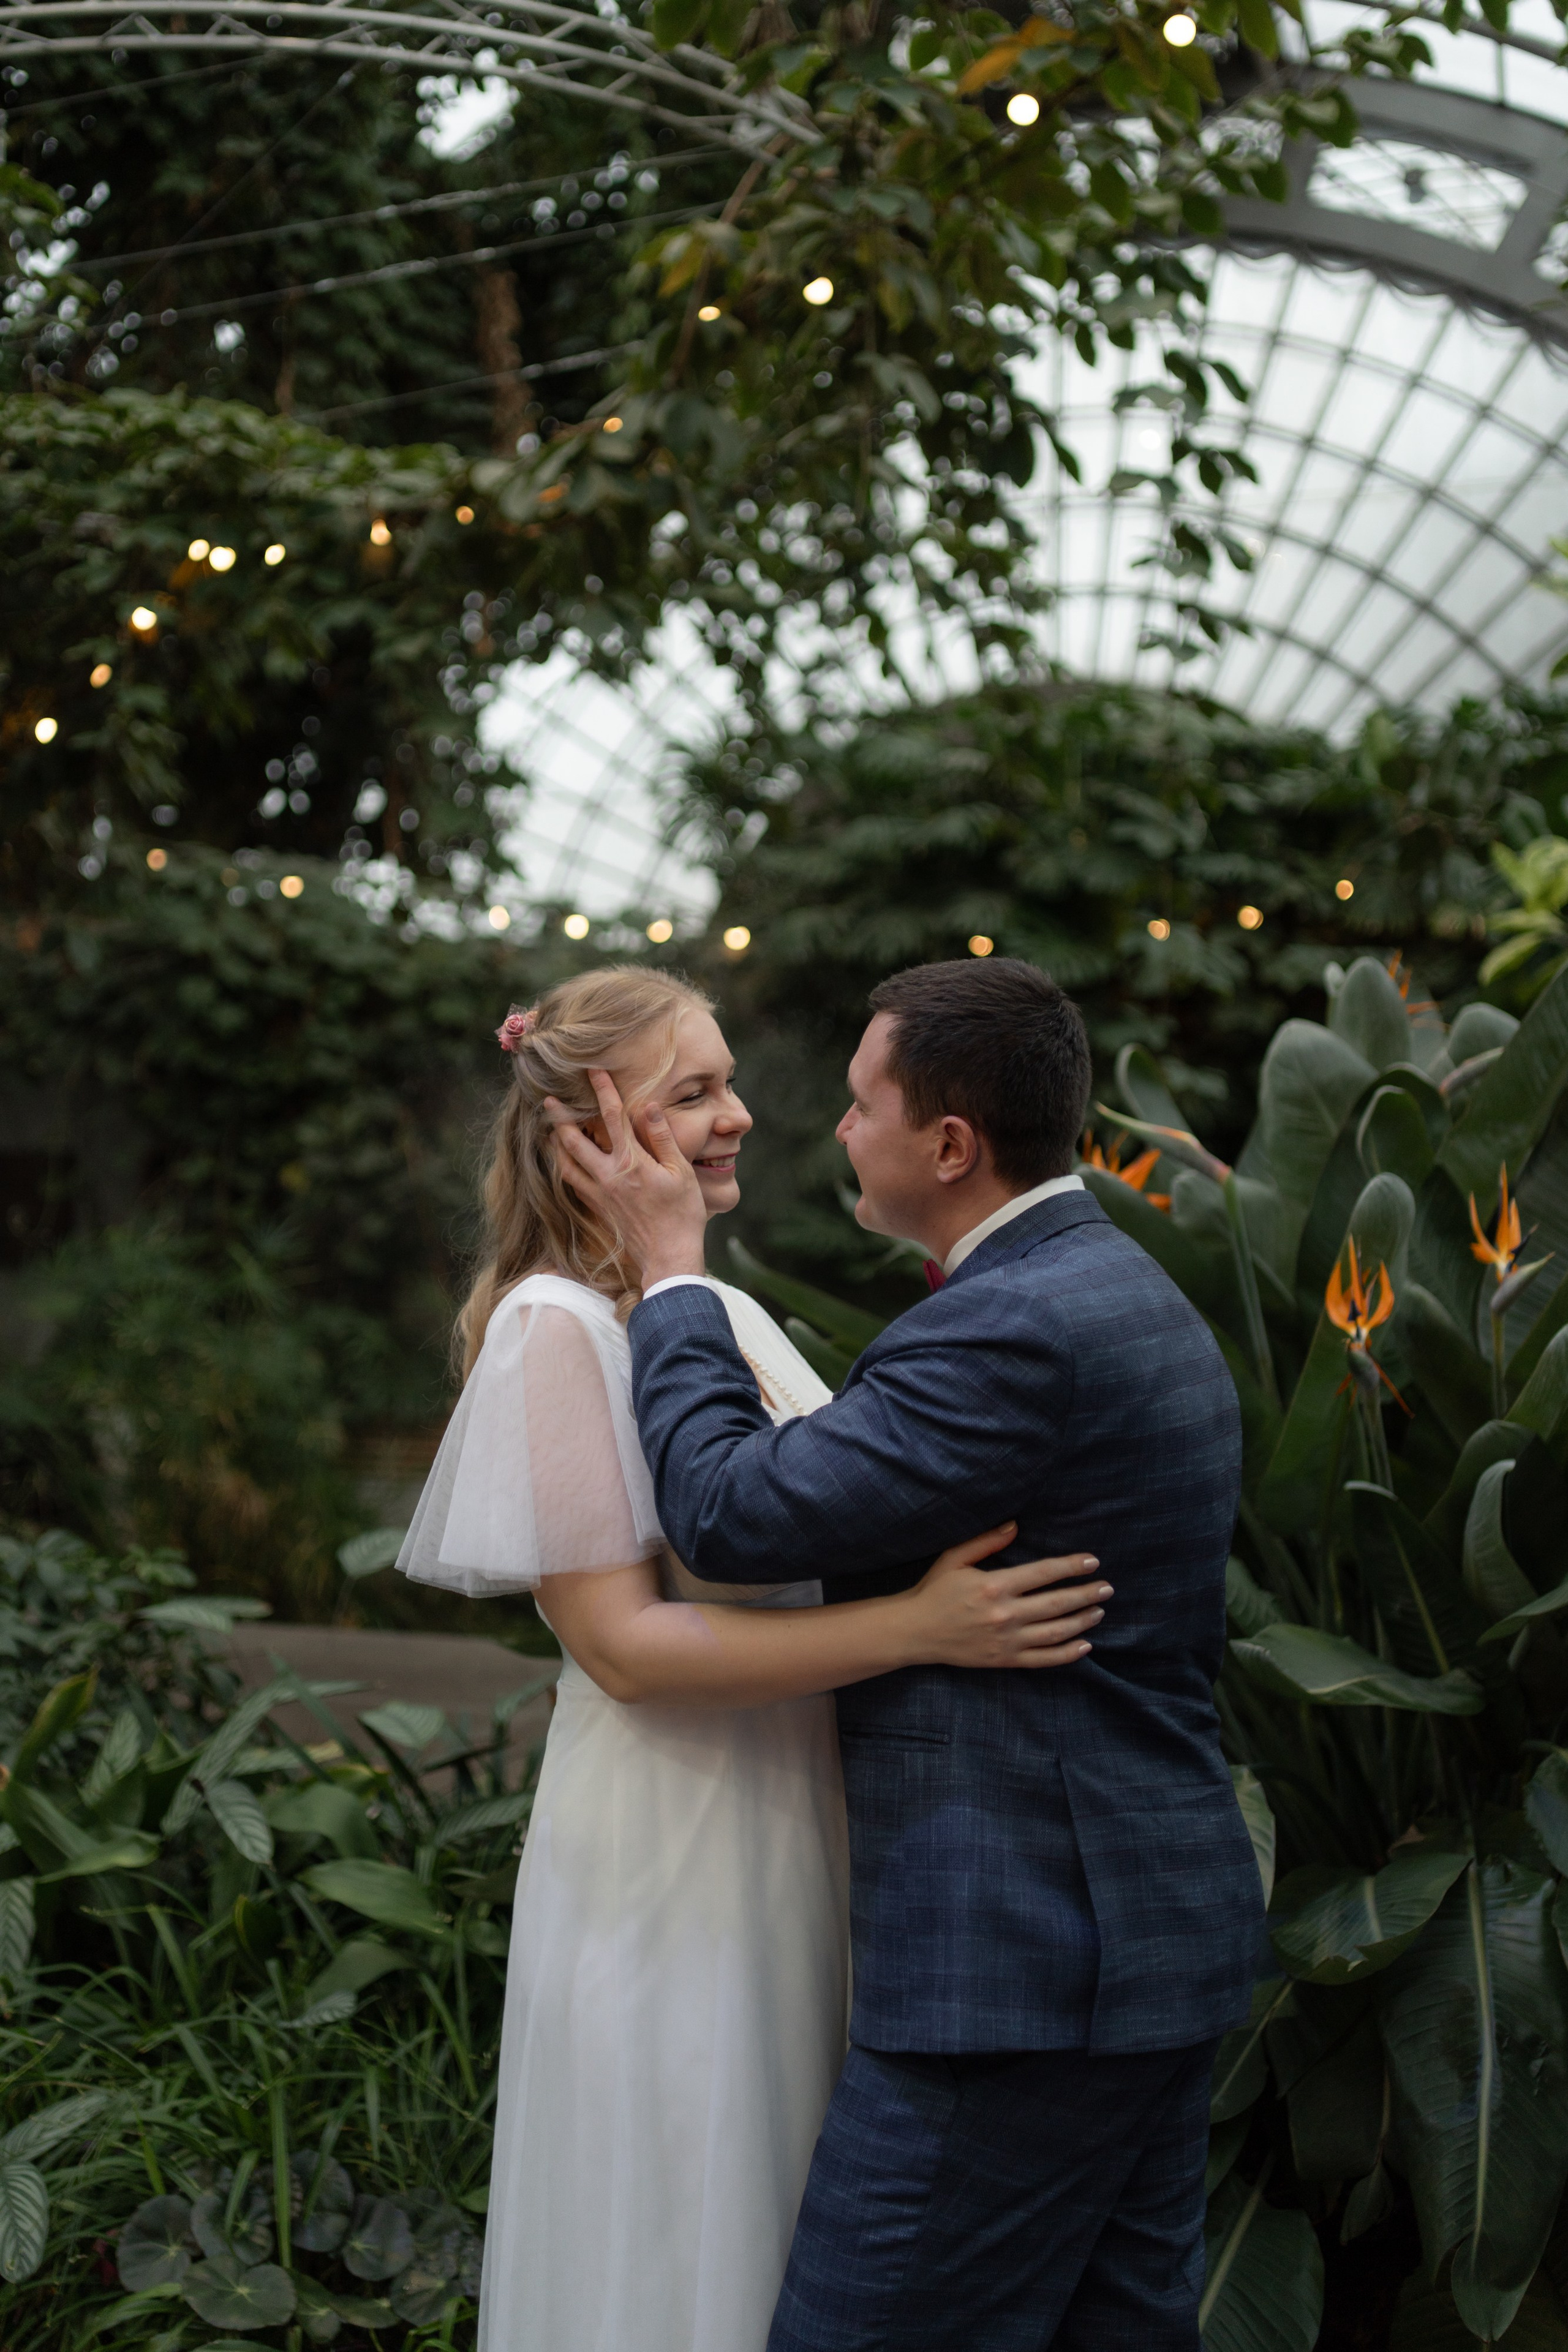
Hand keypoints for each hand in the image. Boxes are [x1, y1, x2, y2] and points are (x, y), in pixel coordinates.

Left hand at [548, 1068, 708, 1283]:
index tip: (592, 1070)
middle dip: (561, 1117)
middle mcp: (609, 1175)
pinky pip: (574, 1183)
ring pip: (567, 1163)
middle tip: (548, 1099)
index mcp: (631, 1162)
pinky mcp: (599, 1208)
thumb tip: (648, 1106)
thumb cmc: (682, 1215)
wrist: (668, 1258)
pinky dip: (565, 1168)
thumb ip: (662, 1138)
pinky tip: (564, 1163)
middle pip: (575, 1139)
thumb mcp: (681, 1172)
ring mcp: (600, 1193)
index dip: (603, 1090)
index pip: (613, 1117)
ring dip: (557, 1143)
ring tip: (549, 1129)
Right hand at [903, 1524, 1109, 1670]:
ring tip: (1099, 1611)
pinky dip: (1067, 1654)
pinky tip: (1085, 1645)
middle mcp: (1004, 1614)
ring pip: (1055, 1632)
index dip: (1071, 1566)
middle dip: (1086, 1594)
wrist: (915, 1631)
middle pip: (1057, 1604)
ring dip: (1082, 1621)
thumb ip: (986, 1541)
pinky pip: (1043, 1660)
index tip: (1092, 1562)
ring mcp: (1006, 1641)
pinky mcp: (1004, 1660)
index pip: (1044, 1573)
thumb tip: (1016, 1525)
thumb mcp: (955, 1558)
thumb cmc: (935, 1590)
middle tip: (1107, 1588)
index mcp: (994, 1586)